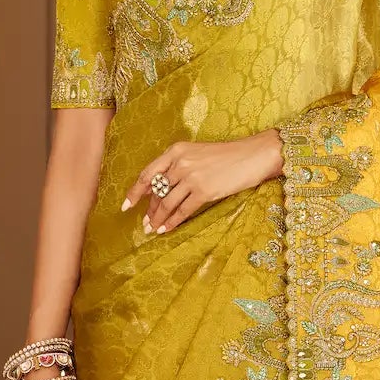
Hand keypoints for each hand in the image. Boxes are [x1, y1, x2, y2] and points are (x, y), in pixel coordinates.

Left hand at [122, 132, 284, 235]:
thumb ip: (177, 167)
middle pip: (157, 192)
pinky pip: (182, 211)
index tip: (126, 205)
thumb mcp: (196, 153)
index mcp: (176, 150)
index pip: (147, 174)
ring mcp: (192, 177)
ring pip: (167, 203)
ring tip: (152, 230)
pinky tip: (166, 230)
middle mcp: (180, 163)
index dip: (134, 192)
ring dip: (158, 219)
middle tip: (143, 224)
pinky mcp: (204, 191)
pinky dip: (172, 222)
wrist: (252, 156)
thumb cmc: (226, 156)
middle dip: (148, 210)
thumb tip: (158, 189)